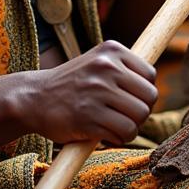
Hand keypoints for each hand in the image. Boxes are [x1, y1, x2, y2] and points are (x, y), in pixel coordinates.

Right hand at [24, 41, 156, 144]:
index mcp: (111, 50)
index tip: (127, 98)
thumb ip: (124, 69)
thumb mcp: (96, 62)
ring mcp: (98, 91)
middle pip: (150, 97)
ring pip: (140, 116)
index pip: (150, 75)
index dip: (142, 92)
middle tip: (122, 114)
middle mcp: (106, 67)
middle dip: (140, 110)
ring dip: (130, 126)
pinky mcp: (90, 117)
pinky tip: (105, 133)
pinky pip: (125, 132)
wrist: (34, 98)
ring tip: (112, 124)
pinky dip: (119, 138)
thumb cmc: (72, 84)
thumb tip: (154, 88)